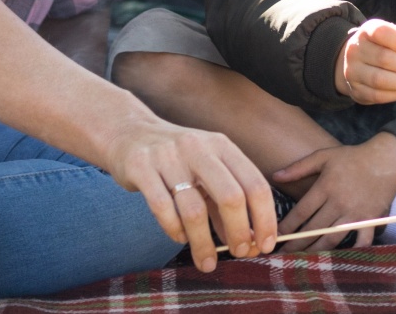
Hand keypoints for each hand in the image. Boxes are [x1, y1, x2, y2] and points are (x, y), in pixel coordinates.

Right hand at [102, 119, 277, 269]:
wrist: (128, 133)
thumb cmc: (177, 159)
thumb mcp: (207, 171)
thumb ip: (226, 203)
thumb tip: (249, 242)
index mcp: (222, 146)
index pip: (255, 184)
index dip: (265, 218)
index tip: (266, 245)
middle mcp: (198, 148)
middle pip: (230, 197)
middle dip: (239, 232)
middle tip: (240, 253)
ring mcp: (168, 157)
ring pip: (194, 210)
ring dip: (204, 243)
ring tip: (207, 261)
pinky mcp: (141, 168)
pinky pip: (162, 208)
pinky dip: (175, 230)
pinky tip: (180, 239)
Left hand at [270, 132, 395, 250]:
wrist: (388, 160)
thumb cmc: (354, 156)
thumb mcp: (324, 156)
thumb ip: (299, 167)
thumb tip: (275, 176)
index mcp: (326, 187)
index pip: (301, 212)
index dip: (287, 226)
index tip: (276, 235)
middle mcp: (339, 203)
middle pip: (313, 229)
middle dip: (296, 243)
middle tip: (283, 252)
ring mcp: (355, 214)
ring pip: (331, 238)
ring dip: (316, 250)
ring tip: (303, 258)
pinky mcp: (370, 220)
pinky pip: (361, 241)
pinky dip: (353, 251)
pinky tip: (341, 258)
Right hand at [337, 19, 395, 104]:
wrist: (356, 62)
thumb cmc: (383, 47)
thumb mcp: (395, 36)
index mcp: (367, 32)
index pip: (381, 32)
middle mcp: (355, 50)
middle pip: (384, 59)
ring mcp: (352, 71)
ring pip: (380, 80)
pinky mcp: (355, 90)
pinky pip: (377, 95)